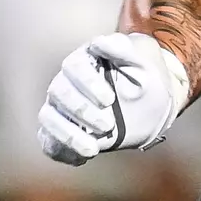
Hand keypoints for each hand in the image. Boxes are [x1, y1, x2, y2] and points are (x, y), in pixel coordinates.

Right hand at [37, 33, 189, 165]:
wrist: (151, 99)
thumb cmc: (145, 73)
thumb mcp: (143, 59)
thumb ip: (124, 50)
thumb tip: (100, 42)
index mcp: (85, 58)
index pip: (75, 66)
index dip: (88, 84)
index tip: (109, 99)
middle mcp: (66, 80)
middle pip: (59, 92)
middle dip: (81, 110)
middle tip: (108, 125)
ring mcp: (60, 106)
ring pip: (49, 117)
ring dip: (68, 135)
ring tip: (93, 149)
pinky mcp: (60, 129)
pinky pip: (49, 141)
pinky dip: (61, 151)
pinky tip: (81, 158)